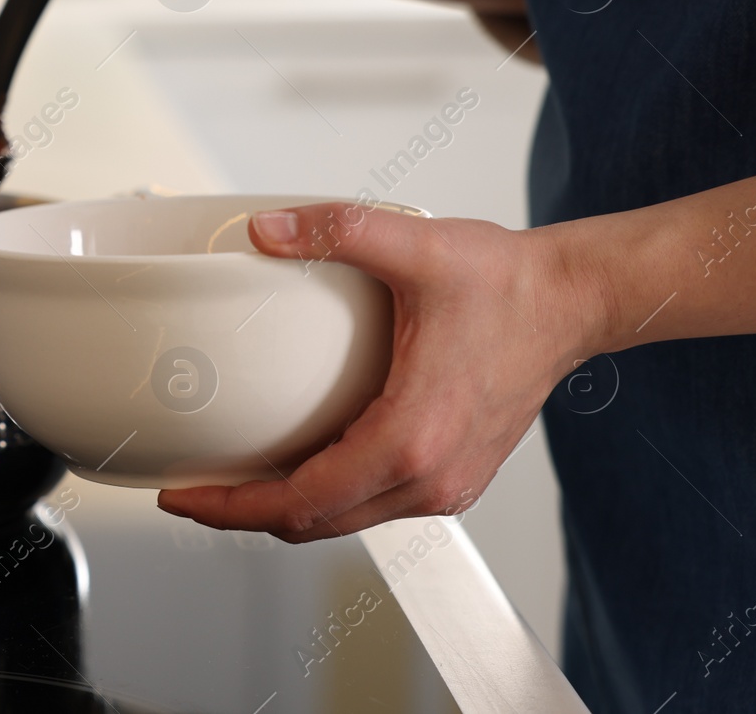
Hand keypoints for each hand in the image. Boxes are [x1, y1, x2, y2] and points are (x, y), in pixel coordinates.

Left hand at [156, 202, 601, 541]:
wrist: (574, 301)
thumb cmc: (508, 285)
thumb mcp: (414, 245)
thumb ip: (334, 230)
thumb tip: (265, 231)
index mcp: (410, 439)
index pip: (300, 502)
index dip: (230, 507)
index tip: (181, 496)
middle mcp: (429, 477)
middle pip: (312, 525)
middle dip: (241, 515)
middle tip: (188, 492)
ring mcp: (445, 486)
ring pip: (342, 521)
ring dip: (283, 509)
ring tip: (230, 482)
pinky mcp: (452, 479)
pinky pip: (372, 505)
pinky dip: (325, 498)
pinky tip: (295, 468)